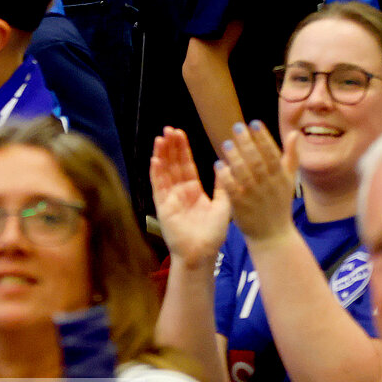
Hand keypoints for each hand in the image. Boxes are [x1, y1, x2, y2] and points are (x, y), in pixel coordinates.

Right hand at [149, 127, 231, 263]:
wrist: (202, 253)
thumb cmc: (213, 233)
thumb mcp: (223, 206)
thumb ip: (223, 186)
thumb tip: (225, 165)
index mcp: (193, 190)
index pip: (186, 164)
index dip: (182, 149)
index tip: (180, 133)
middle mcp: (179, 191)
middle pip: (173, 164)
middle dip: (171, 146)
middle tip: (169, 129)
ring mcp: (169, 197)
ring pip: (164, 171)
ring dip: (161, 154)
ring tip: (160, 138)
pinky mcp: (162, 206)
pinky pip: (158, 185)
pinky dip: (156, 172)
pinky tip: (155, 158)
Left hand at [216, 120, 298, 242]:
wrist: (273, 235)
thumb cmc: (279, 203)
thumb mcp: (288, 180)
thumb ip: (291, 156)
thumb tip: (294, 133)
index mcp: (281, 177)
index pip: (273, 154)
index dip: (264, 138)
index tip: (254, 123)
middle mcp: (269, 185)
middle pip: (258, 161)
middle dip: (248, 143)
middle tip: (237, 127)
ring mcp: (255, 196)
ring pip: (245, 174)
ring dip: (236, 158)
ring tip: (226, 143)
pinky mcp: (242, 207)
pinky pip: (233, 190)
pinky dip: (226, 177)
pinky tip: (218, 165)